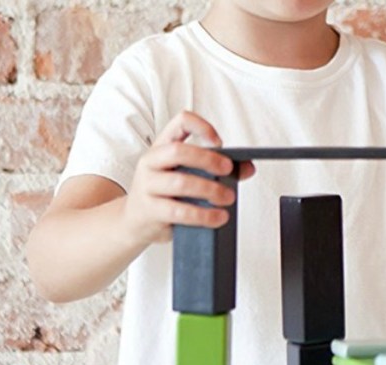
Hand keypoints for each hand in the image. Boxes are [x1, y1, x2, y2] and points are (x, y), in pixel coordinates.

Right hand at [122, 111, 255, 244]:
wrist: (136, 221)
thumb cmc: (167, 194)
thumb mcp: (188, 175)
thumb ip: (217, 169)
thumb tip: (249, 168)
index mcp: (162, 146)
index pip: (180, 122)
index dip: (201, 127)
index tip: (219, 142)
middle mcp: (151, 161)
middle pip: (178, 151)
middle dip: (208, 160)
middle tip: (228, 170)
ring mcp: (147, 185)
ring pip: (180, 182)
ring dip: (210, 190)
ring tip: (228, 198)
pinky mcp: (149, 209)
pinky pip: (179, 211)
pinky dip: (203, 215)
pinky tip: (218, 217)